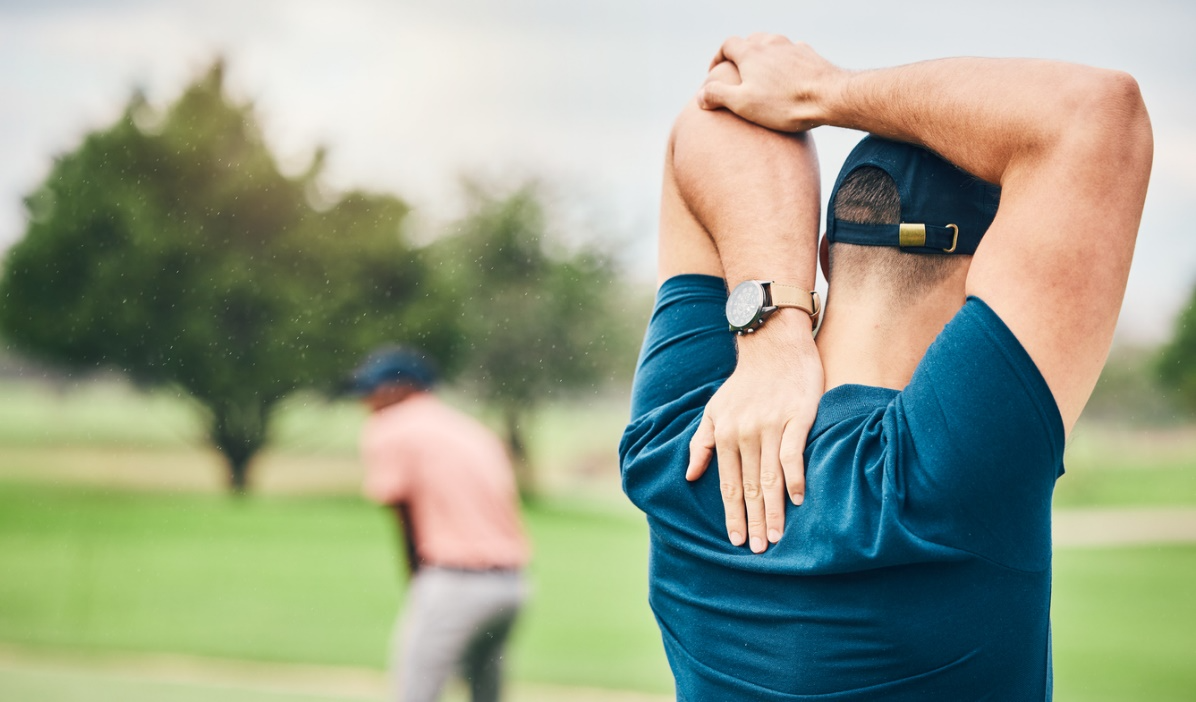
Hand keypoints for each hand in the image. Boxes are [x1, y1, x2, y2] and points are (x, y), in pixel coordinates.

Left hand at [687, 312, 823, 552]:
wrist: (773, 344)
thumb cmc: (744, 382)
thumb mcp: (714, 409)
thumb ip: (702, 442)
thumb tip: (691, 476)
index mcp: (724, 434)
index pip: (728, 484)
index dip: (732, 514)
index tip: (734, 540)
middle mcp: (745, 432)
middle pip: (749, 487)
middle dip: (753, 521)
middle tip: (758, 549)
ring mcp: (772, 425)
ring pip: (770, 477)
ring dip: (774, 509)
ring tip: (776, 535)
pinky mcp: (798, 416)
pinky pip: (794, 453)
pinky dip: (795, 478)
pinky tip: (798, 500)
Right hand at [697, 34, 845, 132]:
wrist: (829, 97)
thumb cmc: (784, 103)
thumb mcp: (743, 104)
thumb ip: (718, 96)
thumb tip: (700, 95)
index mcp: (750, 53)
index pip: (728, 44)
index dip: (718, 57)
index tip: (716, 72)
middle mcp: (770, 44)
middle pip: (750, 40)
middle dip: (740, 54)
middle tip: (737, 73)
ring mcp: (792, 47)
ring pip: (772, 44)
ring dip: (763, 56)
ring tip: (762, 74)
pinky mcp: (809, 55)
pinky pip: (791, 53)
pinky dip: (784, 61)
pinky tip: (787, 76)